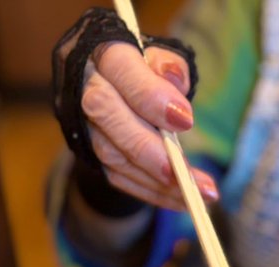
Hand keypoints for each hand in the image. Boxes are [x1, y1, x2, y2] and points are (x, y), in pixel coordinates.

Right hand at [53, 11, 217, 211]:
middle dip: (149, 150)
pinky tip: (181, 201)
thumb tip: (174, 80)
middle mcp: (83, 87)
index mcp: (102, 52)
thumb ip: (169, 66)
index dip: (150, 96)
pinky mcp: (88, 153)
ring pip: (112, 155)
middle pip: (108, 116)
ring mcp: (81, 124)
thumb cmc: (143, 68)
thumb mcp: (160, 58)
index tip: (186, 120)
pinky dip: (151, 192)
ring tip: (197, 195)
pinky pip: (117, 177)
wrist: (112, 85)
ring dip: (156, 181)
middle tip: (186, 176)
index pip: (121, 70)